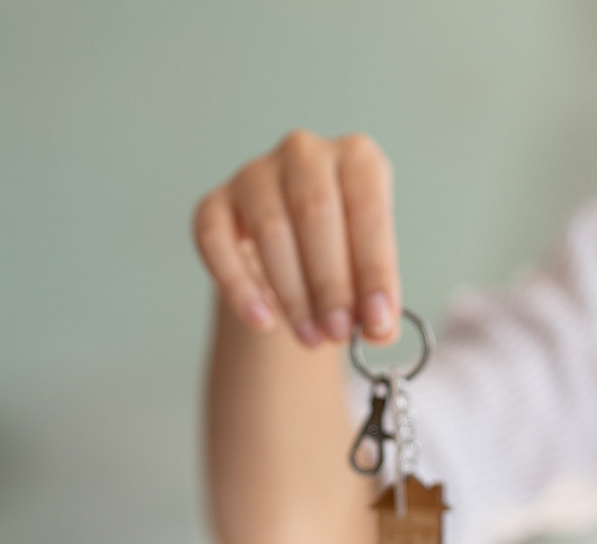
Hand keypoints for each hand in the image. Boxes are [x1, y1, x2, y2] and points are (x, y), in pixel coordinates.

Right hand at [192, 130, 400, 347]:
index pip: (369, 209)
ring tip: (311, 336)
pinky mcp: (215, 202)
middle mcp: (305, 153)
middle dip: (331, 283)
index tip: (377, 320)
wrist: (292, 244)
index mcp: (357, 158)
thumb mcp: (368, 266)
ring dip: (293, 292)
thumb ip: (377, 297)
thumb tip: (381, 332)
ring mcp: (255, 173)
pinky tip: (262, 321)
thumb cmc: (342, 249)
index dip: (375, 269)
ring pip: (270, 229)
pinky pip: (217, 241)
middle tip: (339, 332)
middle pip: (316, 212)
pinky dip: (239, 286)